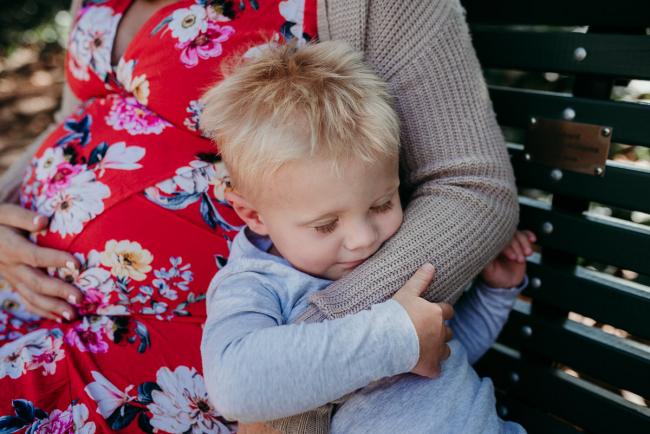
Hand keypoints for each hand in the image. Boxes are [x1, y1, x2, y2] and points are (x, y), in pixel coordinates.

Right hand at [0, 203, 81, 320]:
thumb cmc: (0, 219)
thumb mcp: (5, 212)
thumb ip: (23, 217)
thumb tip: (43, 222)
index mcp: (10, 246)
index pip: (34, 256)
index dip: (55, 260)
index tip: (76, 264)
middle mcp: (10, 266)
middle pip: (35, 282)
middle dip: (58, 291)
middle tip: (80, 298)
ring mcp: (12, 277)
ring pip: (31, 296)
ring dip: (52, 307)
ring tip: (73, 315)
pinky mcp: (15, 283)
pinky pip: (27, 301)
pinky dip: (43, 311)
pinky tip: (60, 318)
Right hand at [392, 263, 453, 377]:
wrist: (385, 339)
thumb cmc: (395, 314)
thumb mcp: (407, 292)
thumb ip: (420, 280)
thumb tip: (430, 265)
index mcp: (437, 314)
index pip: (448, 311)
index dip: (442, 312)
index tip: (435, 314)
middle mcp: (441, 332)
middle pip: (448, 332)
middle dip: (441, 332)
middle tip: (426, 331)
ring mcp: (437, 351)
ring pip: (446, 351)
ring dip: (439, 350)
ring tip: (426, 348)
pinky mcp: (430, 367)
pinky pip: (436, 369)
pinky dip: (431, 368)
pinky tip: (422, 366)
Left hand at [480, 230, 535, 288]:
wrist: (506, 283)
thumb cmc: (495, 277)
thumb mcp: (488, 272)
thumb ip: (485, 262)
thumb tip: (483, 251)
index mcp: (489, 247)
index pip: (497, 240)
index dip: (507, 248)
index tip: (512, 258)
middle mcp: (498, 242)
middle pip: (509, 236)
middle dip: (517, 247)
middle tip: (519, 260)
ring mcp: (508, 241)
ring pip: (517, 234)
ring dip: (524, 243)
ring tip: (527, 254)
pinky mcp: (518, 243)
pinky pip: (524, 234)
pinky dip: (528, 235)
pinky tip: (532, 239)